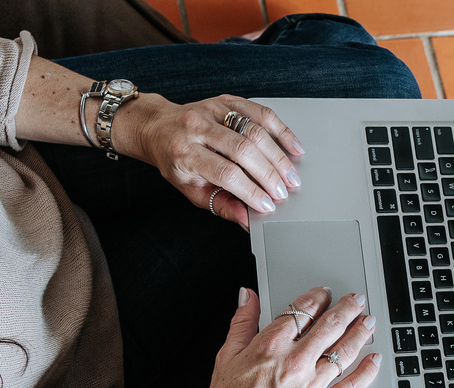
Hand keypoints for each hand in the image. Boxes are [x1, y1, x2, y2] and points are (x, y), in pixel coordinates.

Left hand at [125, 93, 303, 230]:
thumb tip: (247, 221)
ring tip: (292, 176)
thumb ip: (221, 205)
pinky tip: (293, 147)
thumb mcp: (191, 190)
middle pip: (242, 150)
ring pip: (254, 130)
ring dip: (278, 155)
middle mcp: (196, 127)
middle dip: (269, 174)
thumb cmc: (176, 163)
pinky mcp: (226, 100)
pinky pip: (259, 112)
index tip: (268, 205)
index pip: (224, 173)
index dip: (250, 190)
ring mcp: (213, 110)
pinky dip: (280, 130)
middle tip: (285, 192)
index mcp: (184, 153)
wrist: (160, 128)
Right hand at [194, 286, 380, 387]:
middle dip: (348, 308)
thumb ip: (242, 323)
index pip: (302, 310)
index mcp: (271, 346)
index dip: (317, 297)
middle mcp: (295, 362)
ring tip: (368, 322)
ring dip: (361, 332)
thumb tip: (248, 296)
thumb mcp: (226, 357)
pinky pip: (352, 387)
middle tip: (357, 300)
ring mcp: (312, 386)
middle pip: (331, 325)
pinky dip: (367, 372)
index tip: (324, 293)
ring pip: (345, 351)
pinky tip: (374, 361)